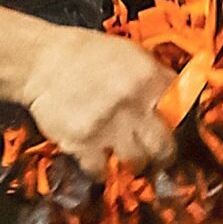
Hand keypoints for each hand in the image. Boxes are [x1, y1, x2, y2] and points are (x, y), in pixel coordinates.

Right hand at [20, 28, 176, 174]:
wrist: (40, 63)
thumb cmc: (82, 56)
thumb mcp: (127, 54)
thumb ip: (152, 77)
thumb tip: (175, 99)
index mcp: (147, 78)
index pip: (182, 110)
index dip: (178, 123)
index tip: (173, 129)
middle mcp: (132, 103)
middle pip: (165, 146)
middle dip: (163, 154)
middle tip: (157, 154)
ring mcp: (108, 126)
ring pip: (136, 161)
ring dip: (132, 161)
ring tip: (124, 153)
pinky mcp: (83, 143)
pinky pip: (101, 169)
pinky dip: (101, 168)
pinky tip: (98, 157)